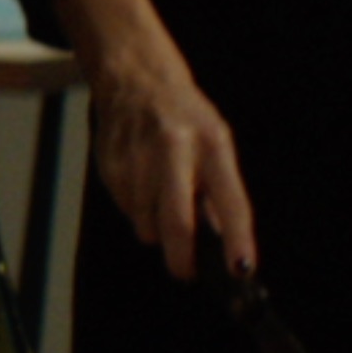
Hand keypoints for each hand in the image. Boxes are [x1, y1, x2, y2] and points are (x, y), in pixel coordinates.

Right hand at [54, 0, 257, 282]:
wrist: (135, 80)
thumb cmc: (186, 118)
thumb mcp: (216, 143)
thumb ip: (219, 190)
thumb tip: (221, 243)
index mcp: (211, 144)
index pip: (230, 202)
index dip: (237, 241)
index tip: (241, 270)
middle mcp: (174, 150)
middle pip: (176, 221)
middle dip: (182, 257)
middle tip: (186, 272)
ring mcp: (137, 159)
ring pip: (147, 224)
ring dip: (157, 227)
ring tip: (162, 199)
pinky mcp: (110, 167)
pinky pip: (127, 211)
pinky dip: (138, 209)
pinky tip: (142, 182)